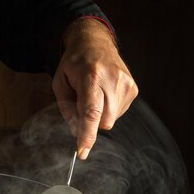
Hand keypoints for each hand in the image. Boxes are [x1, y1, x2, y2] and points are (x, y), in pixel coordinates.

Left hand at [53, 18, 137, 158]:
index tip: (82, 151)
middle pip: (103, 121)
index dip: (87, 134)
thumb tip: (77, 132)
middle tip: (80, 105)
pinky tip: (104, 93)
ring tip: (93, 93)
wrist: (95, 42)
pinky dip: (108, 109)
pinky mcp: (133, 89)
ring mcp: (126, 84)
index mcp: (91, 76)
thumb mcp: (60, 83)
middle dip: (90, 123)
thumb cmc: (74, 63)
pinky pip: (118, 113)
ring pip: (111, 119)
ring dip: (99, 114)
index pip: (91, 112)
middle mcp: (112, 80)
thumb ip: (67, 109)